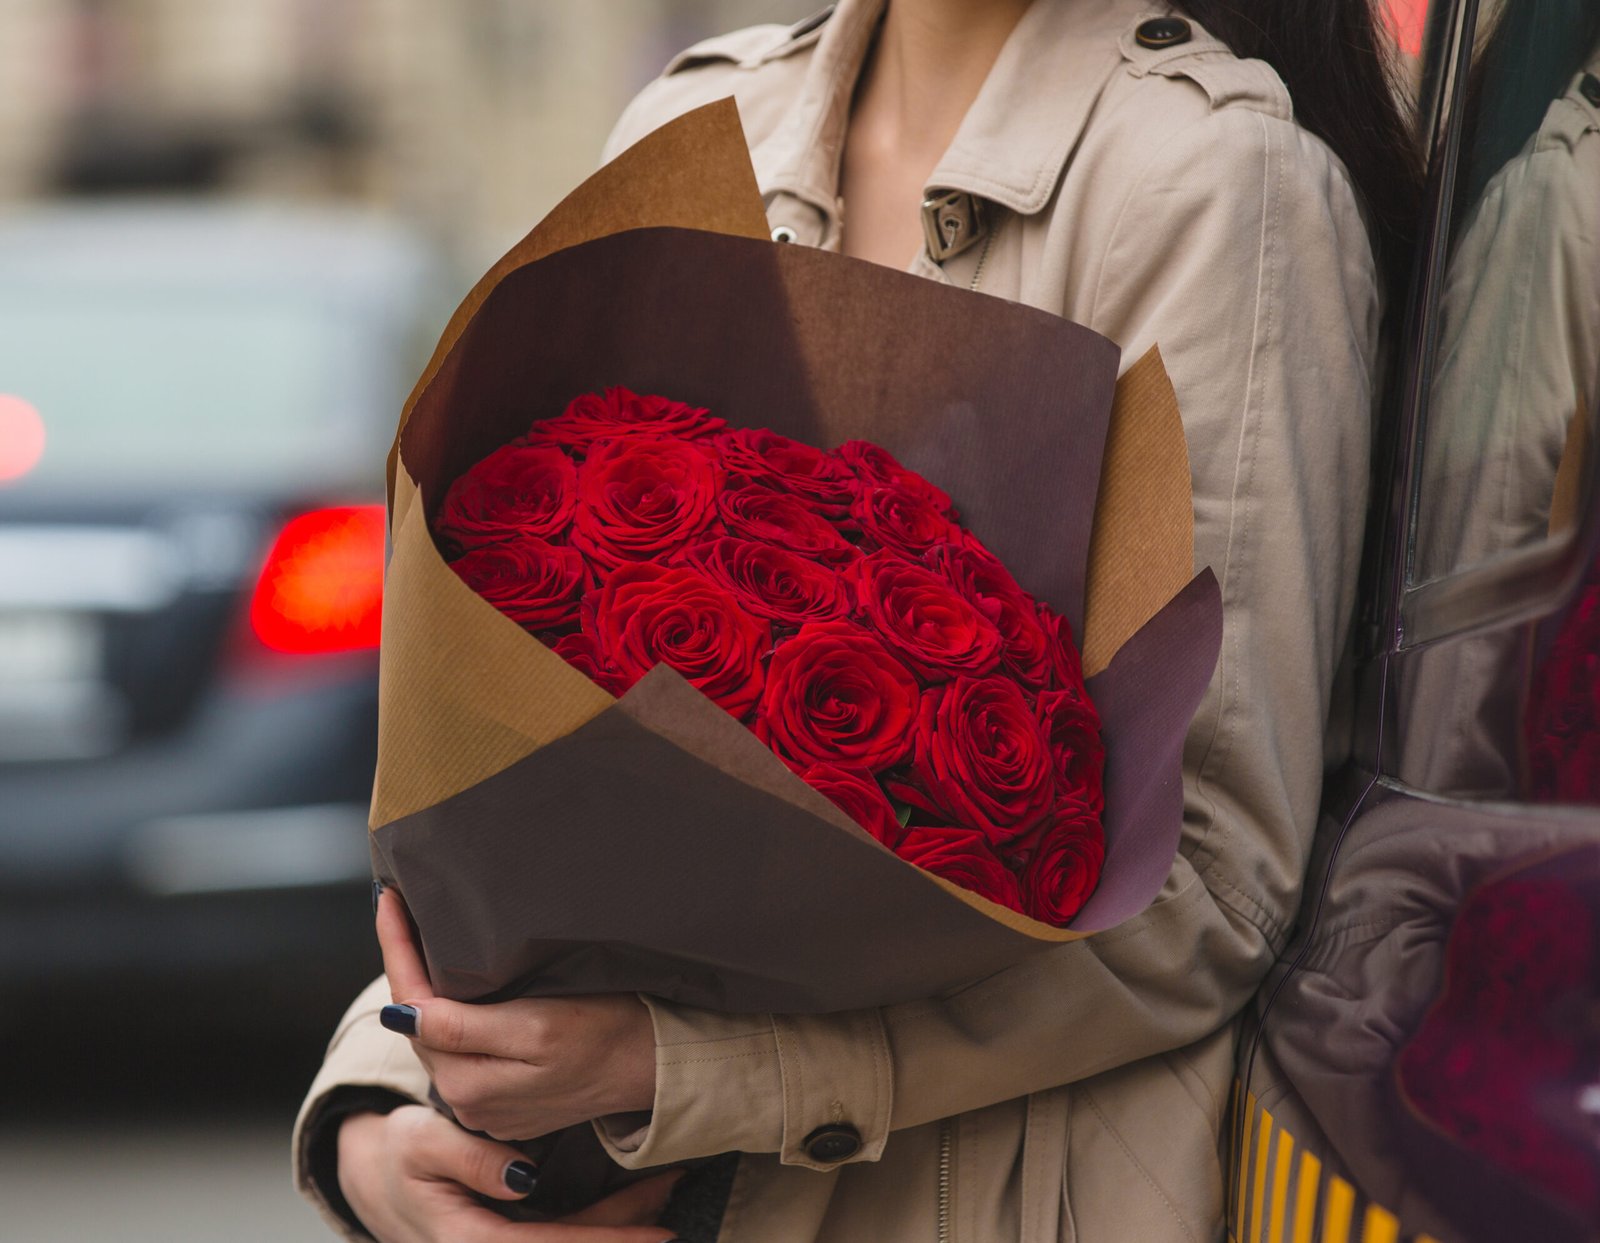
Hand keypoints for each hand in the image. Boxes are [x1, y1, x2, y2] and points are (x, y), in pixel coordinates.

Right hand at [337, 1105, 681, 1242]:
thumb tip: (523, 1177)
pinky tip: (636, 1201)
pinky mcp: (513, 1235)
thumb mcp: (419, 1140)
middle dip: (624, 1233)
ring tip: (667, 1190)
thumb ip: (467, 1156)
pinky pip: (562, 1234)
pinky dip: (601, 1220)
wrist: (375, 1176)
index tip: (654, 1229)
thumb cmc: (398, 1154)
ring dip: (619, 1225)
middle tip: (674, 1203)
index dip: (603, 1240)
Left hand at [376, 889, 656, 1140]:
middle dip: (406, 965)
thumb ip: (464, 1027)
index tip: (386, 899)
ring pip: (437, 1037)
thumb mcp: (537, 1026)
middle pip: (419, 1021)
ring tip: (417, 938)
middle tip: (398, 910)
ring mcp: (482, 1103)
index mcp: (467, 1081)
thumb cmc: (606, 1034)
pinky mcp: (500, 1099)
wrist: (652, 1066)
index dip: (396, 949)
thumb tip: (399, 1013)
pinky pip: (460, 1050)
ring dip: (426, 990)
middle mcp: (465, 1100)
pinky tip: (453, 986)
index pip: (412, 1005)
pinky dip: (451, 1015)